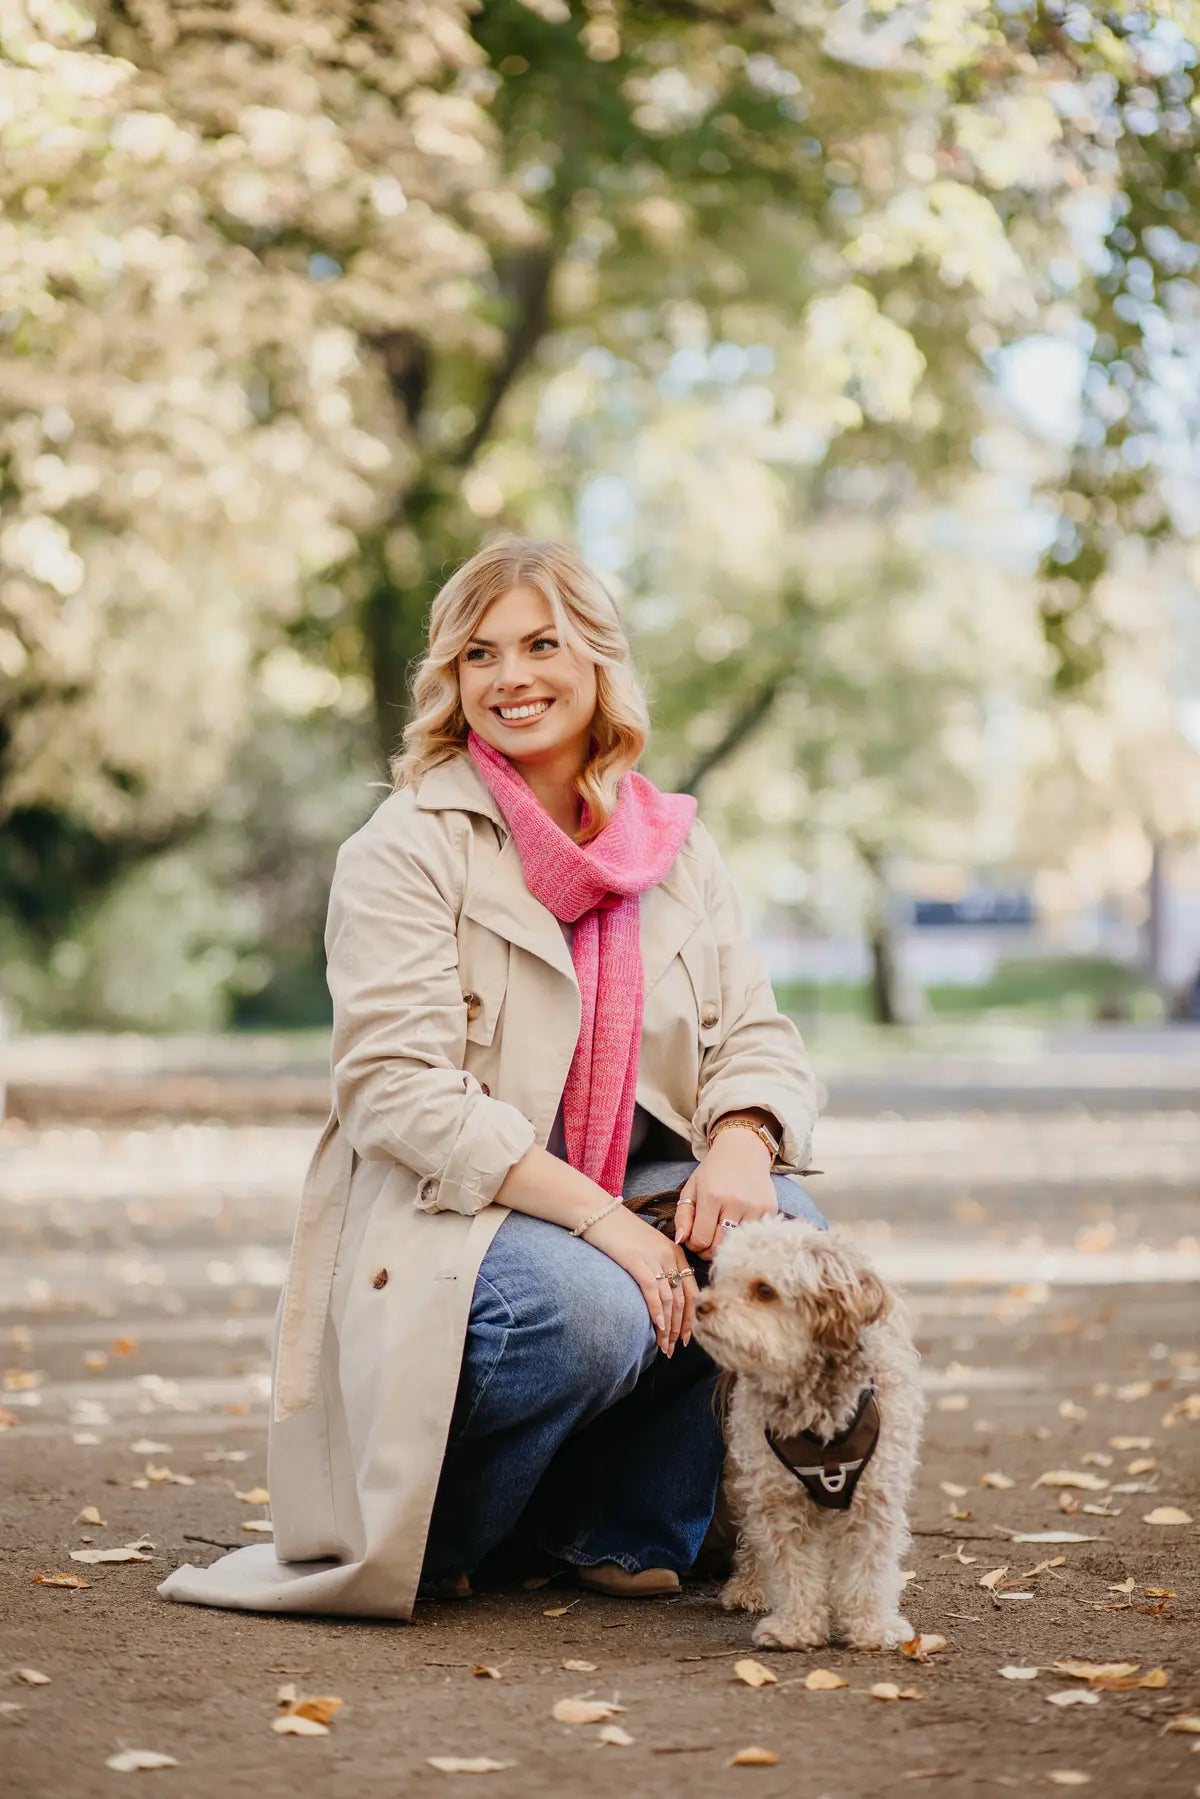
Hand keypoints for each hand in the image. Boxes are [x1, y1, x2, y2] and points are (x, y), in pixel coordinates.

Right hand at [584, 1205, 696, 1354]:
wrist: (598, 1213)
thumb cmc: (618, 1232)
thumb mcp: (646, 1247)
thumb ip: (657, 1267)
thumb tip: (660, 1297)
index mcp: (675, 1252)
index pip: (691, 1290)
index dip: (691, 1316)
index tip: (687, 1337)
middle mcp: (669, 1255)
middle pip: (683, 1298)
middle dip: (681, 1328)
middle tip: (676, 1348)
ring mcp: (654, 1257)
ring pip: (669, 1299)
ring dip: (669, 1327)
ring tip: (665, 1346)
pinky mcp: (636, 1260)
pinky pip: (652, 1291)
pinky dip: (657, 1312)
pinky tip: (658, 1327)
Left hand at [675, 1128, 779, 1259]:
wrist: (744, 1150)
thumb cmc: (714, 1171)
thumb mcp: (691, 1188)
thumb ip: (682, 1216)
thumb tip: (680, 1241)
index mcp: (712, 1196)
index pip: (700, 1239)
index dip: (694, 1245)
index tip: (694, 1239)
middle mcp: (735, 1202)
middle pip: (719, 1246)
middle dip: (709, 1250)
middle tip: (707, 1241)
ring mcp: (755, 1207)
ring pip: (738, 1245)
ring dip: (728, 1245)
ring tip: (722, 1234)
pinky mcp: (770, 1209)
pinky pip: (755, 1237)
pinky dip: (745, 1237)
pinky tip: (739, 1226)